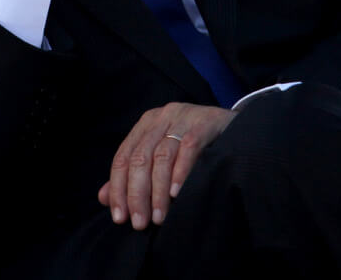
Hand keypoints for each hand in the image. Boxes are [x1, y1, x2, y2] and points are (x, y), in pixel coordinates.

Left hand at [97, 102, 235, 230]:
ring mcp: (182, 119)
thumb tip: (104, 198)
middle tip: (139, 222)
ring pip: (162, 157)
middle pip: (140, 159)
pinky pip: (189, 149)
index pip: (123, 158)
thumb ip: (133, 175)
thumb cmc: (195, 144)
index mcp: (145, 125)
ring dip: (158, 191)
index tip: (119, 217)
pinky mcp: (204, 123)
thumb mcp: (161, 154)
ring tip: (159, 218)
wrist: (236, 125)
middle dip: (137, 194)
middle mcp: (160, 119)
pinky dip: (181, 172)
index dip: (118, 188)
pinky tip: (177, 194)